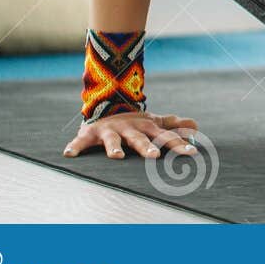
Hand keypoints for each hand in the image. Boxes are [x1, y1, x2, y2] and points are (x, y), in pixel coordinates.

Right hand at [63, 110, 200, 159]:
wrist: (105, 106)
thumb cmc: (134, 122)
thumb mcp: (154, 122)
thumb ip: (173, 126)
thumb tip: (196, 126)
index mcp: (146, 127)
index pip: (165, 137)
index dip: (178, 144)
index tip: (192, 152)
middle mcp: (130, 129)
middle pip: (140, 139)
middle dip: (146, 147)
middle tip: (154, 156)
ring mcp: (110, 131)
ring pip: (112, 140)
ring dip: (113, 148)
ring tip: (115, 157)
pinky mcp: (90, 134)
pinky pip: (80, 141)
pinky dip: (74, 147)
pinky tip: (69, 154)